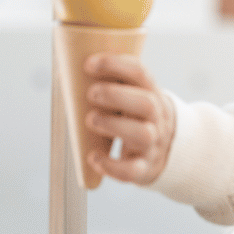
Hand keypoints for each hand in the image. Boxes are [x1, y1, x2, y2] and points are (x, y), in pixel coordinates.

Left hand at [85, 53, 175, 183]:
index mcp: (152, 93)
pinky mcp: (144, 167)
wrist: (168, 153)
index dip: (115, 64)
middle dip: (116, 95)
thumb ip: (110, 85)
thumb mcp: (132, 98)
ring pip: (143, 134)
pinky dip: (111, 166)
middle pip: (147, 104)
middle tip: (90, 93)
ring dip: (114, 125)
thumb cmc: (135, 118)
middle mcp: (157, 118)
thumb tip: (65, 74)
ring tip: (91, 120)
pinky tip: (93, 158)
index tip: (89, 64)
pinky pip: (132, 170)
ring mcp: (153, 143)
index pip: (140, 73)